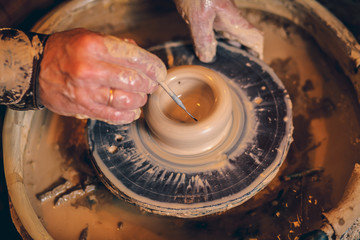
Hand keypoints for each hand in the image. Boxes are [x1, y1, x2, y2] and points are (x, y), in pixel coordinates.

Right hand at [39, 28, 165, 123]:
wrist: (34, 69)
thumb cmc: (63, 52)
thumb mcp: (88, 37)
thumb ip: (116, 45)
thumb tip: (140, 55)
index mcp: (94, 46)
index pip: (134, 57)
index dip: (152, 66)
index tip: (159, 71)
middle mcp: (91, 69)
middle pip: (134, 80)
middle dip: (149, 84)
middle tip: (152, 85)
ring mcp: (87, 91)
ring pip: (127, 100)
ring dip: (140, 100)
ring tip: (141, 97)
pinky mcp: (85, 108)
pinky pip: (115, 115)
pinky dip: (129, 115)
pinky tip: (133, 111)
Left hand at [174, 0, 263, 61]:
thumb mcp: (200, 18)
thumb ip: (205, 40)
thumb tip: (209, 57)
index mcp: (234, 21)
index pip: (255, 38)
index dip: (258, 53)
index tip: (256, 66)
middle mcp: (230, 20)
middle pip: (243, 40)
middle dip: (243, 55)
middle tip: (237, 70)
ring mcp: (219, 16)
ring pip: (229, 37)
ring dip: (228, 50)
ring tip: (222, 65)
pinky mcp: (208, 14)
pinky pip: (216, 32)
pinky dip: (214, 43)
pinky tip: (205, 49)